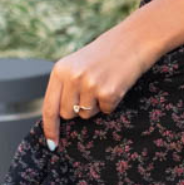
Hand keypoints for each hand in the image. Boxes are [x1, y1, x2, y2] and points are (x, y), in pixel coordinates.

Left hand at [41, 17, 158, 147]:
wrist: (134, 39)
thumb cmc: (106, 54)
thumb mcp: (77, 64)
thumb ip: (65, 86)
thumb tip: (59, 117)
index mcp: (60, 70)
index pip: (49, 106)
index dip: (50, 128)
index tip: (51, 144)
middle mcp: (71, 78)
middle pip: (68, 114)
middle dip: (79, 109)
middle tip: (92, 90)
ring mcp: (89, 85)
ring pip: (87, 115)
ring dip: (97, 105)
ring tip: (105, 83)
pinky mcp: (108, 92)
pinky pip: (106, 111)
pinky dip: (112, 103)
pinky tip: (116, 85)